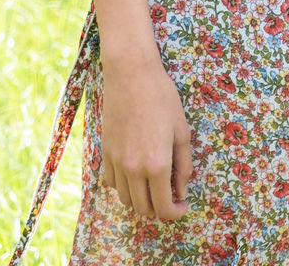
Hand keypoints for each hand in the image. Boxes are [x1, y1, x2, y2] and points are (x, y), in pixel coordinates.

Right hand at [100, 55, 193, 220]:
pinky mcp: (105, 152)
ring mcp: (116, 162)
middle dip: (159, 209)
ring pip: (126, 199)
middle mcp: (133, 170)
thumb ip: (184, 164)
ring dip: (140, 199)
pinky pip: (112, 182)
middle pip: (143, 209)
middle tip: (170, 196)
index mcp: (157, 165)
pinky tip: (135, 172)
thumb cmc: (162, 97)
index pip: (163, 208)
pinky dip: (124, 186)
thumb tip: (182, 190)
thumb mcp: (182, 130)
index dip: (175, 213)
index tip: (182, 206)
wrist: (130, 75)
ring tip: (153, 185)